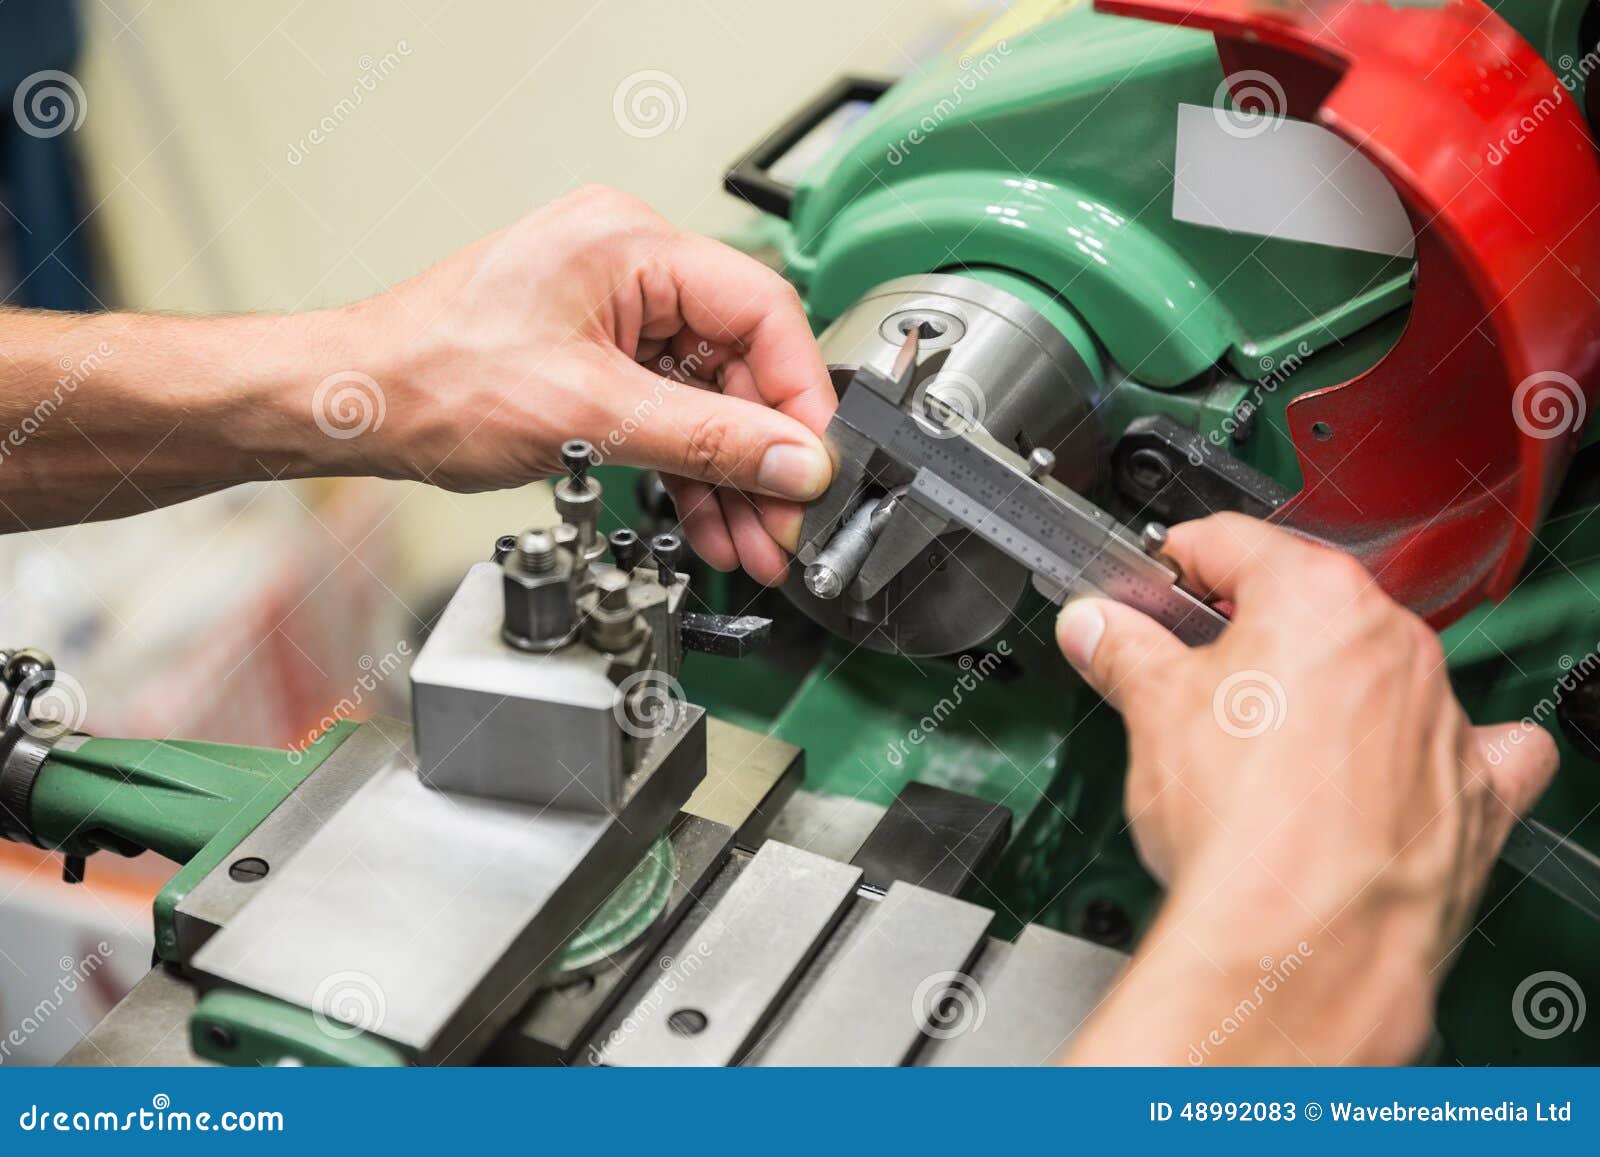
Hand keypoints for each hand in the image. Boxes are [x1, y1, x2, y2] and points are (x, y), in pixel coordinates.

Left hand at [342, 185, 834, 583]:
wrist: (354, 406)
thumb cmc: (430, 377)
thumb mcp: (591, 415)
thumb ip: (708, 441)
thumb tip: (793, 462)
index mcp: (630, 243)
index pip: (761, 309)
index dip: (799, 395)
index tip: (815, 463)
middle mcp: (629, 267)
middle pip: (738, 364)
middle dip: (762, 456)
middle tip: (784, 524)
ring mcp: (613, 313)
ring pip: (707, 400)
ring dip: (731, 477)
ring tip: (753, 544)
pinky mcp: (598, 358)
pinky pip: (668, 415)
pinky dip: (689, 471)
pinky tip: (711, 523)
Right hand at [1055, 514, 1556, 1063]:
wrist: (1299, 947)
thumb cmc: (1240, 830)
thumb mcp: (1150, 713)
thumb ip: (1122, 650)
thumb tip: (1097, 628)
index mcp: (1315, 598)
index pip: (1229, 544)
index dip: (1175, 567)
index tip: (1153, 593)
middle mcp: (1394, 643)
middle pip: (1305, 607)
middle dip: (1245, 635)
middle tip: (1187, 680)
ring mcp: (1441, 715)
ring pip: (1377, 670)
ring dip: (1324, 691)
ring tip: (1262, 751)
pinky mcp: (1472, 791)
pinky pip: (1472, 746)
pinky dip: (1434, 749)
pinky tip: (1391, 768)